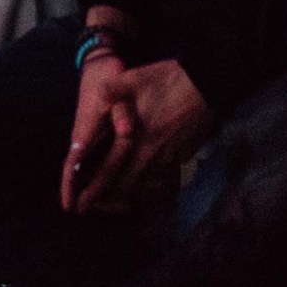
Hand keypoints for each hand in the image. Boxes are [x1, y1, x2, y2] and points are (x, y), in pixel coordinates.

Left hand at [67, 60, 213, 214]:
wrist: (206, 85)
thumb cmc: (169, 81)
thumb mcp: (134, 78)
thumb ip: (112, 90)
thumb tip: (96, 95)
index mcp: (136, 139)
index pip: (110, 171)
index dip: (94, 190)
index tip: (79, 205)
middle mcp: (152, 155)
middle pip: (126, 186)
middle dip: (107, 200)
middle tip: (91, 209)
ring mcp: (169, 158)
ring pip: (144, 186)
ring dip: (127, 196)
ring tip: (112, 203)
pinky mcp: (181, 155)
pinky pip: (161, 179)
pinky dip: (147, 188)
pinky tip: (141, 187)